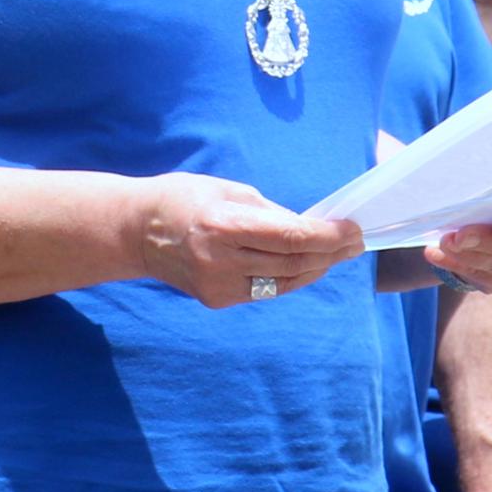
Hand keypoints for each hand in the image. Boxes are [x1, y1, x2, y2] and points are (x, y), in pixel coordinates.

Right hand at [131, 174, 363, 307]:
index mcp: (223, 224)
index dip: (328, 235)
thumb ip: (270, 213)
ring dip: (316, 268)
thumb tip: (310, 229)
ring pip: (285, 282)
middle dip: (330, 252)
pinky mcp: (217, 300)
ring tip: (337, 254)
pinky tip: (305, 265)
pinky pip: (266, 291)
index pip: (291, 237)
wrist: (137, 232)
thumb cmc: (184, 200)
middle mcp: (220, 259)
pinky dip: (290, 278)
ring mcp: (218, 285)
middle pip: (294, 262)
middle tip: (355, 242)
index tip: (353, 229)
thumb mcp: (228, 191)